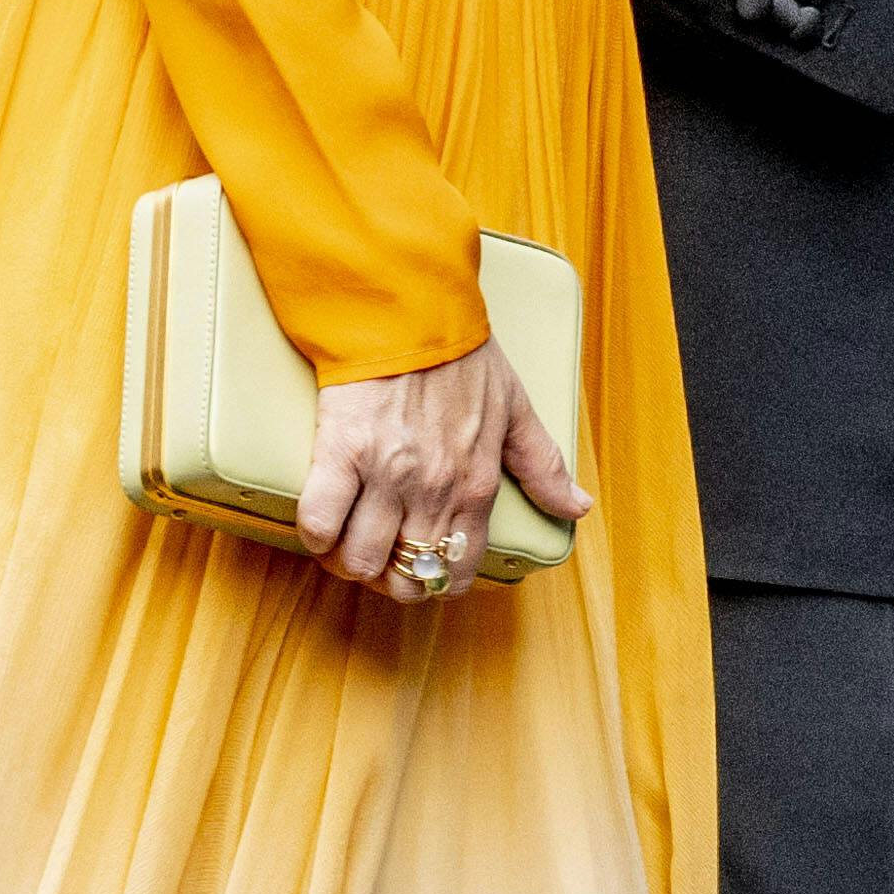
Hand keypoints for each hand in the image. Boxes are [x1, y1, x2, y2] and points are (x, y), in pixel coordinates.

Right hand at [300, 337, 588, 601]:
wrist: (410, 310)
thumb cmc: (462, 355)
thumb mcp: (515, 409)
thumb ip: (543, 465)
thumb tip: (577, 508)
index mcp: (476, 486)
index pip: (459, 567)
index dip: (437, 583)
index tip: (422, 571)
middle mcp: (433, 490)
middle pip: (406, 576)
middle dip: (390, 580)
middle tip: (379, 560)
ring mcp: (385, 475)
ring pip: (361, 560)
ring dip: (349, 561)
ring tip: (344, 544)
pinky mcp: (341, 453)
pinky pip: (321, 521)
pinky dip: (316, 533)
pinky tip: (320, 524)